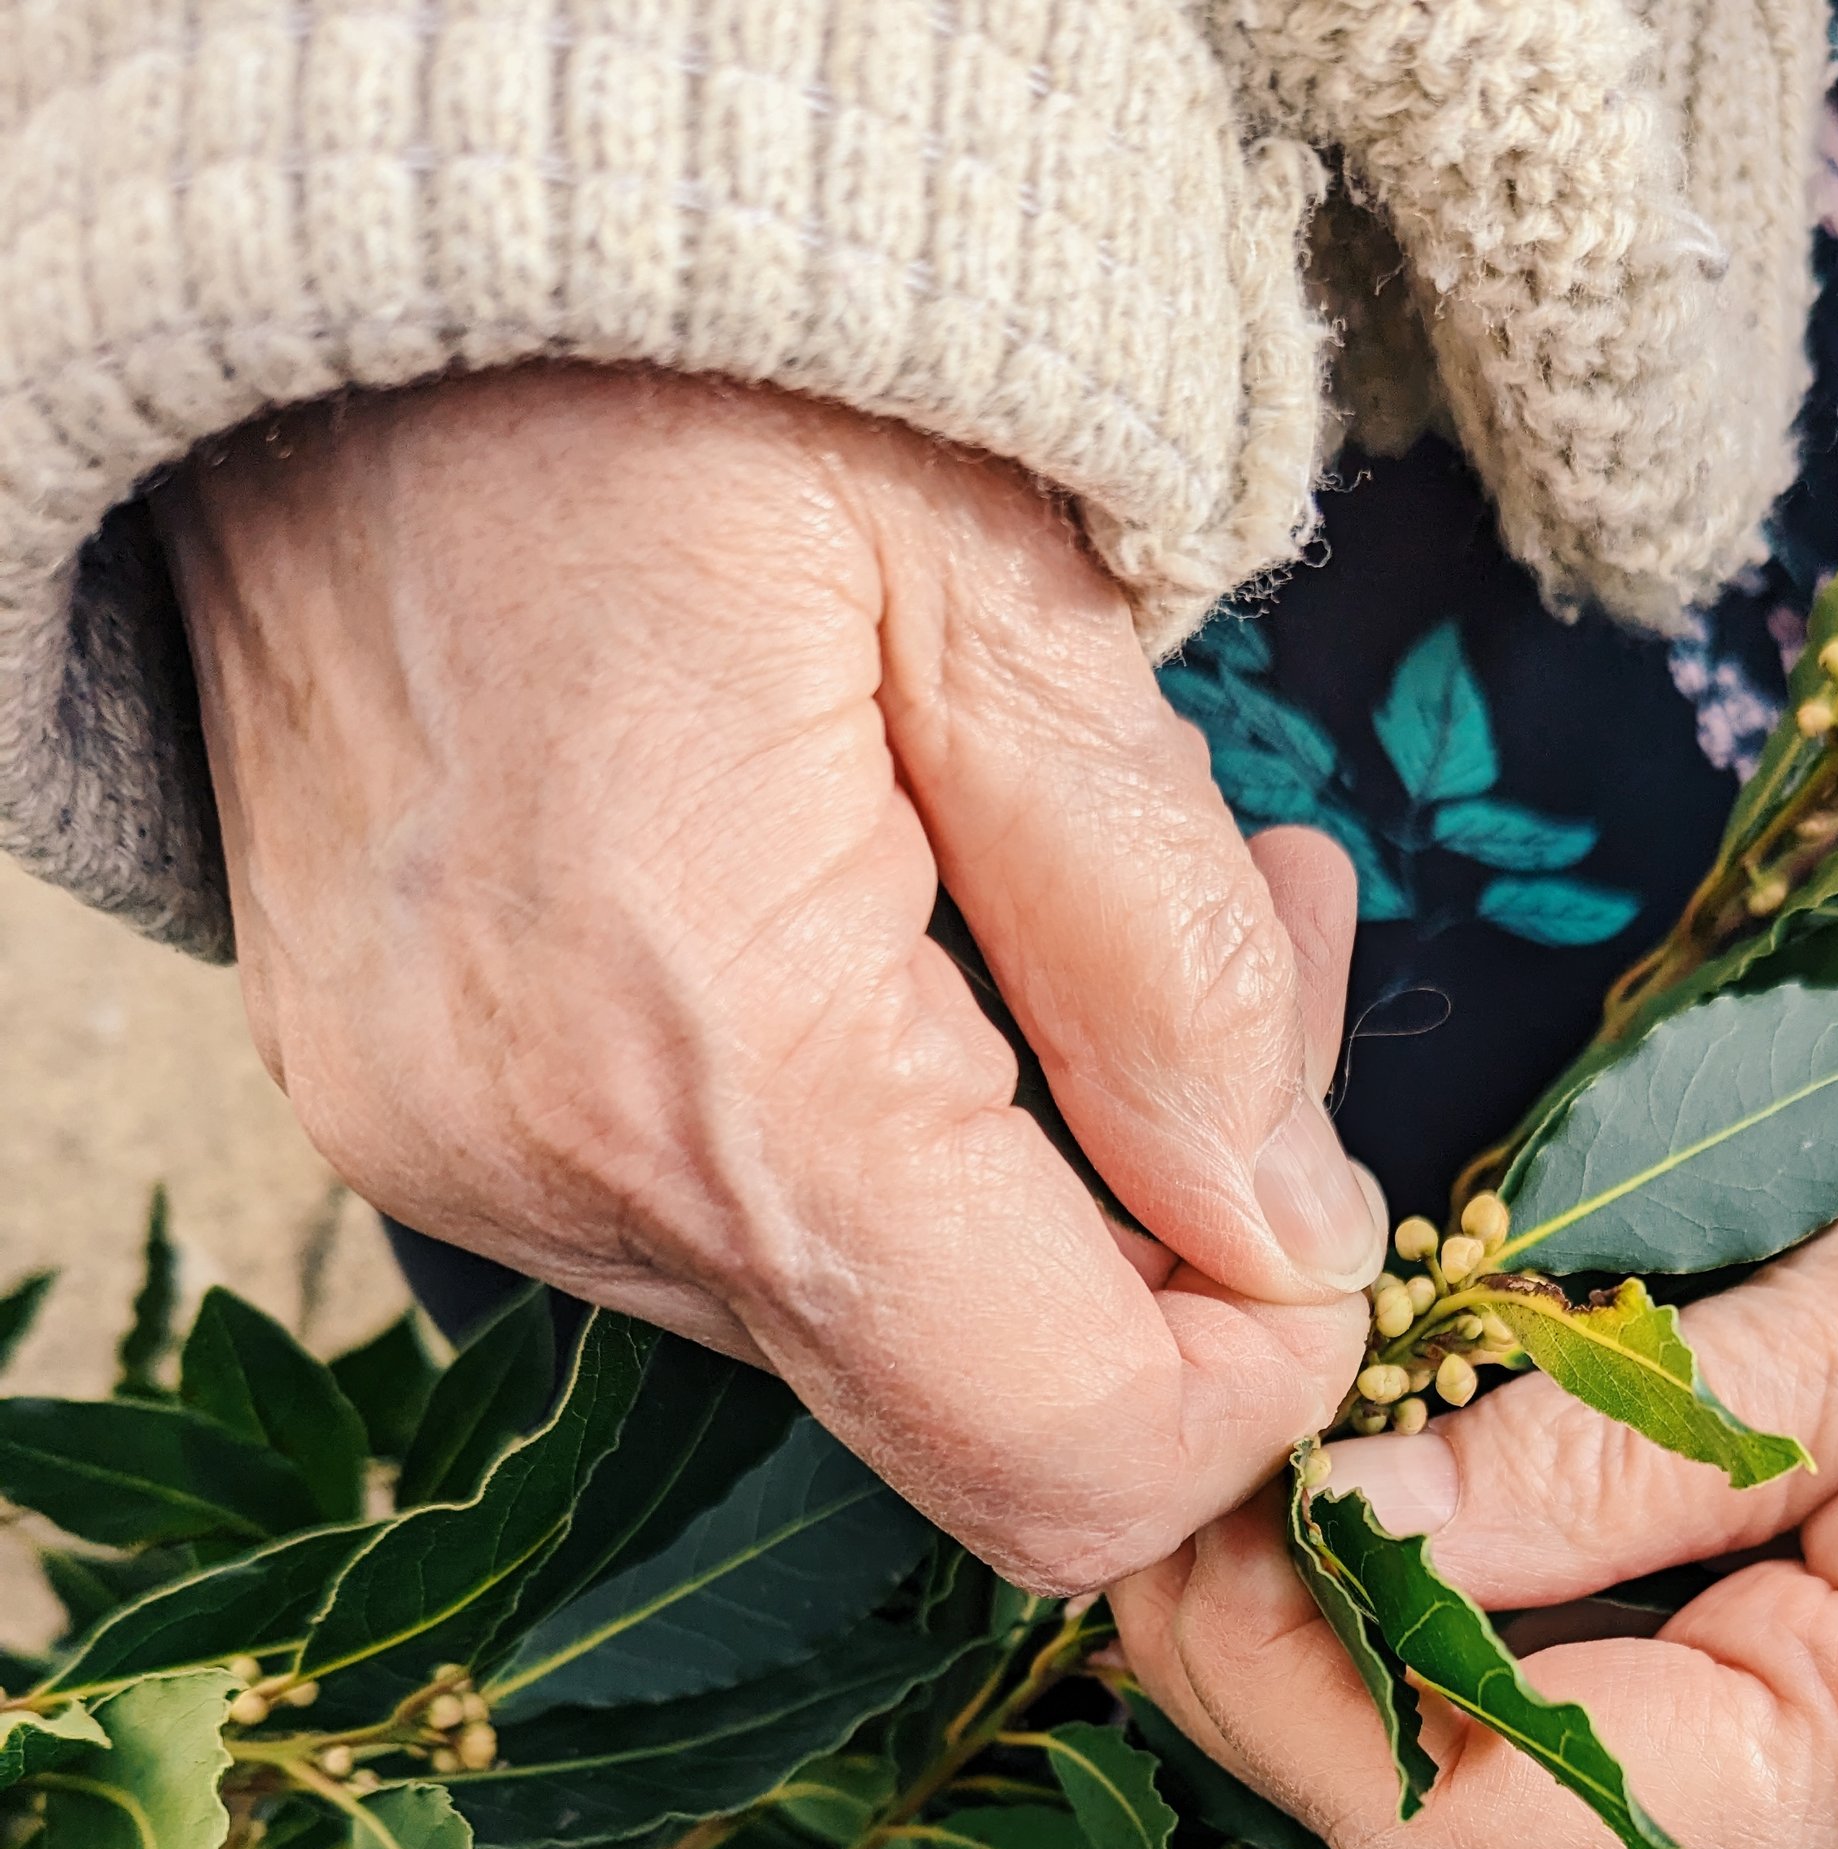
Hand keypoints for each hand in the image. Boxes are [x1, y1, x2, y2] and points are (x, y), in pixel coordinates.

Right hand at [157, 368, 1379, 1590]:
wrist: (347, 240)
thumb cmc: (691, 353)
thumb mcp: (1014, 591)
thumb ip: (1166, 959)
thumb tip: (1288, 1234)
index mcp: (718, 1050)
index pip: (1062, 1448)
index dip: (1255, 1387)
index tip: (1319, 1197)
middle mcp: (553, 1171)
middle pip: (968, 1417)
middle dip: (1163, 1245)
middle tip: (1249, 939)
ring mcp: (461, 1163)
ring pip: (856, 1333)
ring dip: (1027, 1176)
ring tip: (1063, 874)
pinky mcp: (424, 1124)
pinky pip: (724, 1240)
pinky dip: (874, 1143)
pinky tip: (907, 926)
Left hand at [1115, 899, 1837, 1848]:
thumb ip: (1642, 1437)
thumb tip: (1355, 1521)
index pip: (1512, 1834)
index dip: (1299, 1708)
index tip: (1171, 1530)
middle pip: (1483, 1835)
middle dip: (1286, 1681)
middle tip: (1152, 1483)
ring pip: (1512, 1775)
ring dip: (1347, 1636)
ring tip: (1229, 1462)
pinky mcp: (1827, 1657)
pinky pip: (1586, 1684)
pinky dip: (1453, 1590)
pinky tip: (1371, 1465)